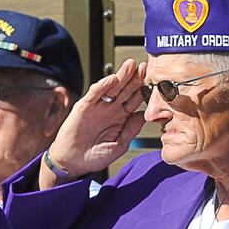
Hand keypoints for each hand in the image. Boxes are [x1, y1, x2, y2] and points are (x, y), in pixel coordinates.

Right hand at [42, 58, 149, 185]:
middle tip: (145, 66)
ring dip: (121, 76)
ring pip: (112, 87)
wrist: (73, 163)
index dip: (144, 90)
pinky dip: (103, 86)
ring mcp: (98, 106)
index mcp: (121, 118)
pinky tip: (112, 79)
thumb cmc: (96, 156)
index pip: (135, 100)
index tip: (154, 81)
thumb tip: (144, 115)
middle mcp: (111, 109)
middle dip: (135, 78)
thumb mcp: (119, 145)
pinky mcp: (84, 106)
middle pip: (125, 90)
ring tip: (131, 66)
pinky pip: (95, 94)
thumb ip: (131, 129)